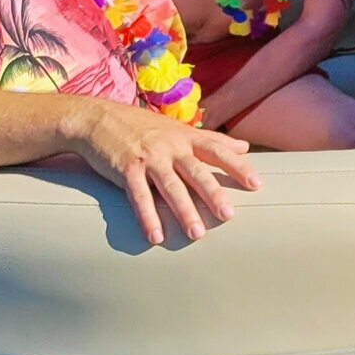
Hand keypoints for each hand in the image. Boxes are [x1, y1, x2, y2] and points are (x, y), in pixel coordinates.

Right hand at [76, 102, 258, 246]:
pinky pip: (138, 196)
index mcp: (186, 136)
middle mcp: (170, 146)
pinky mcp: (125, 169)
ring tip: (197, 234)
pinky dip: (147, 217)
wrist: (97, 118)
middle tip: (228, 215)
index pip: (217, 150)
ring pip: (169, 186)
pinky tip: (155, 237)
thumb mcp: (179, 128)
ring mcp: (148, 158)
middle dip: (213, 193)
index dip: (237, 166)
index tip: (256, 184)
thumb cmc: (143, 126)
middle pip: (196, 171)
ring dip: (183, 211)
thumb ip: (213, 139)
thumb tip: (245, 146)